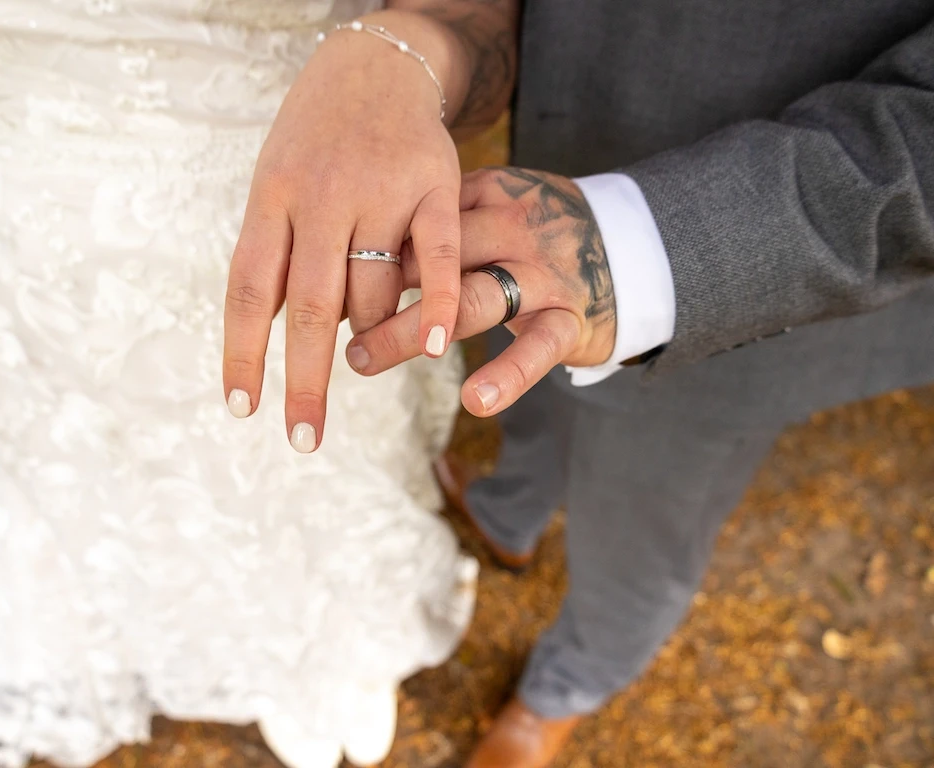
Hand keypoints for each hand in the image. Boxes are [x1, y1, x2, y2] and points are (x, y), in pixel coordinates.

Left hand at [223, 10, 466, 452]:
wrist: (375, 64)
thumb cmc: (315, 140)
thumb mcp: (275, 182)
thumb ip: (276, 253)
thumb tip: (276, 339)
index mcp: (270, 197)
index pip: (250, 289)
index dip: (243, 353)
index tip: (243, 409)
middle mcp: (320, 194)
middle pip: (310, 305)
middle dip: (304, 381)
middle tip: (302, 439)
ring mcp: (379, 188)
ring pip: (375, 290)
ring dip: (372, 336)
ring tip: (368, 353)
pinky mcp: (434, 184)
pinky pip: (437, 255)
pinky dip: (437, 303)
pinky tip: (436, 349)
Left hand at [345, 167, 617, 416]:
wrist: (633, 242)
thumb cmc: (534, 234)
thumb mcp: (486, 211)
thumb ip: (430, 228)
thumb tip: (346, 257)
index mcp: (485, 196)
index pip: (414, 221)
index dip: (363, 252)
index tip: (316, 277)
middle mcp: (513, 228)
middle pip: (432, 260)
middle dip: (372, 294)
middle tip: (320, 321)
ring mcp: (544, 273)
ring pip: (471, 302)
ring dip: (411, 334)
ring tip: (360, 360)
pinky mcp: (571, 318)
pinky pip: (535, 349)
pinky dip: (506, 376)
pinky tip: (472, 401)